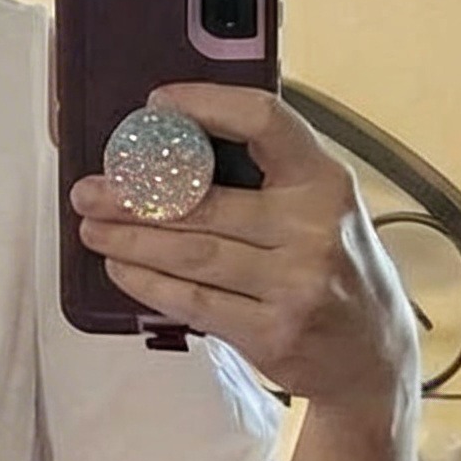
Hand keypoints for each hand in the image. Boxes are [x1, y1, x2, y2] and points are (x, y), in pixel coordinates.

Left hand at [70, 83, 418, 412]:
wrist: (372, 355)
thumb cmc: (335, 269)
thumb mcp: (325, 208)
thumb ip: (271, 178)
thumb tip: (179, 147)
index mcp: (325, 179)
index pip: (264, 121)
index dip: (206, 105)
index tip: (157, 106)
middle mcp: (313, 227)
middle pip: (205, 201)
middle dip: (136, 195)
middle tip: (89, 190)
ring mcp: (294, 283)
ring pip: (191, 254)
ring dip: (131, 240)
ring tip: (91, 229)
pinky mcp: (270, 332)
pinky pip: (193, 300)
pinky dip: (147, 283)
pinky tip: (120, 268)